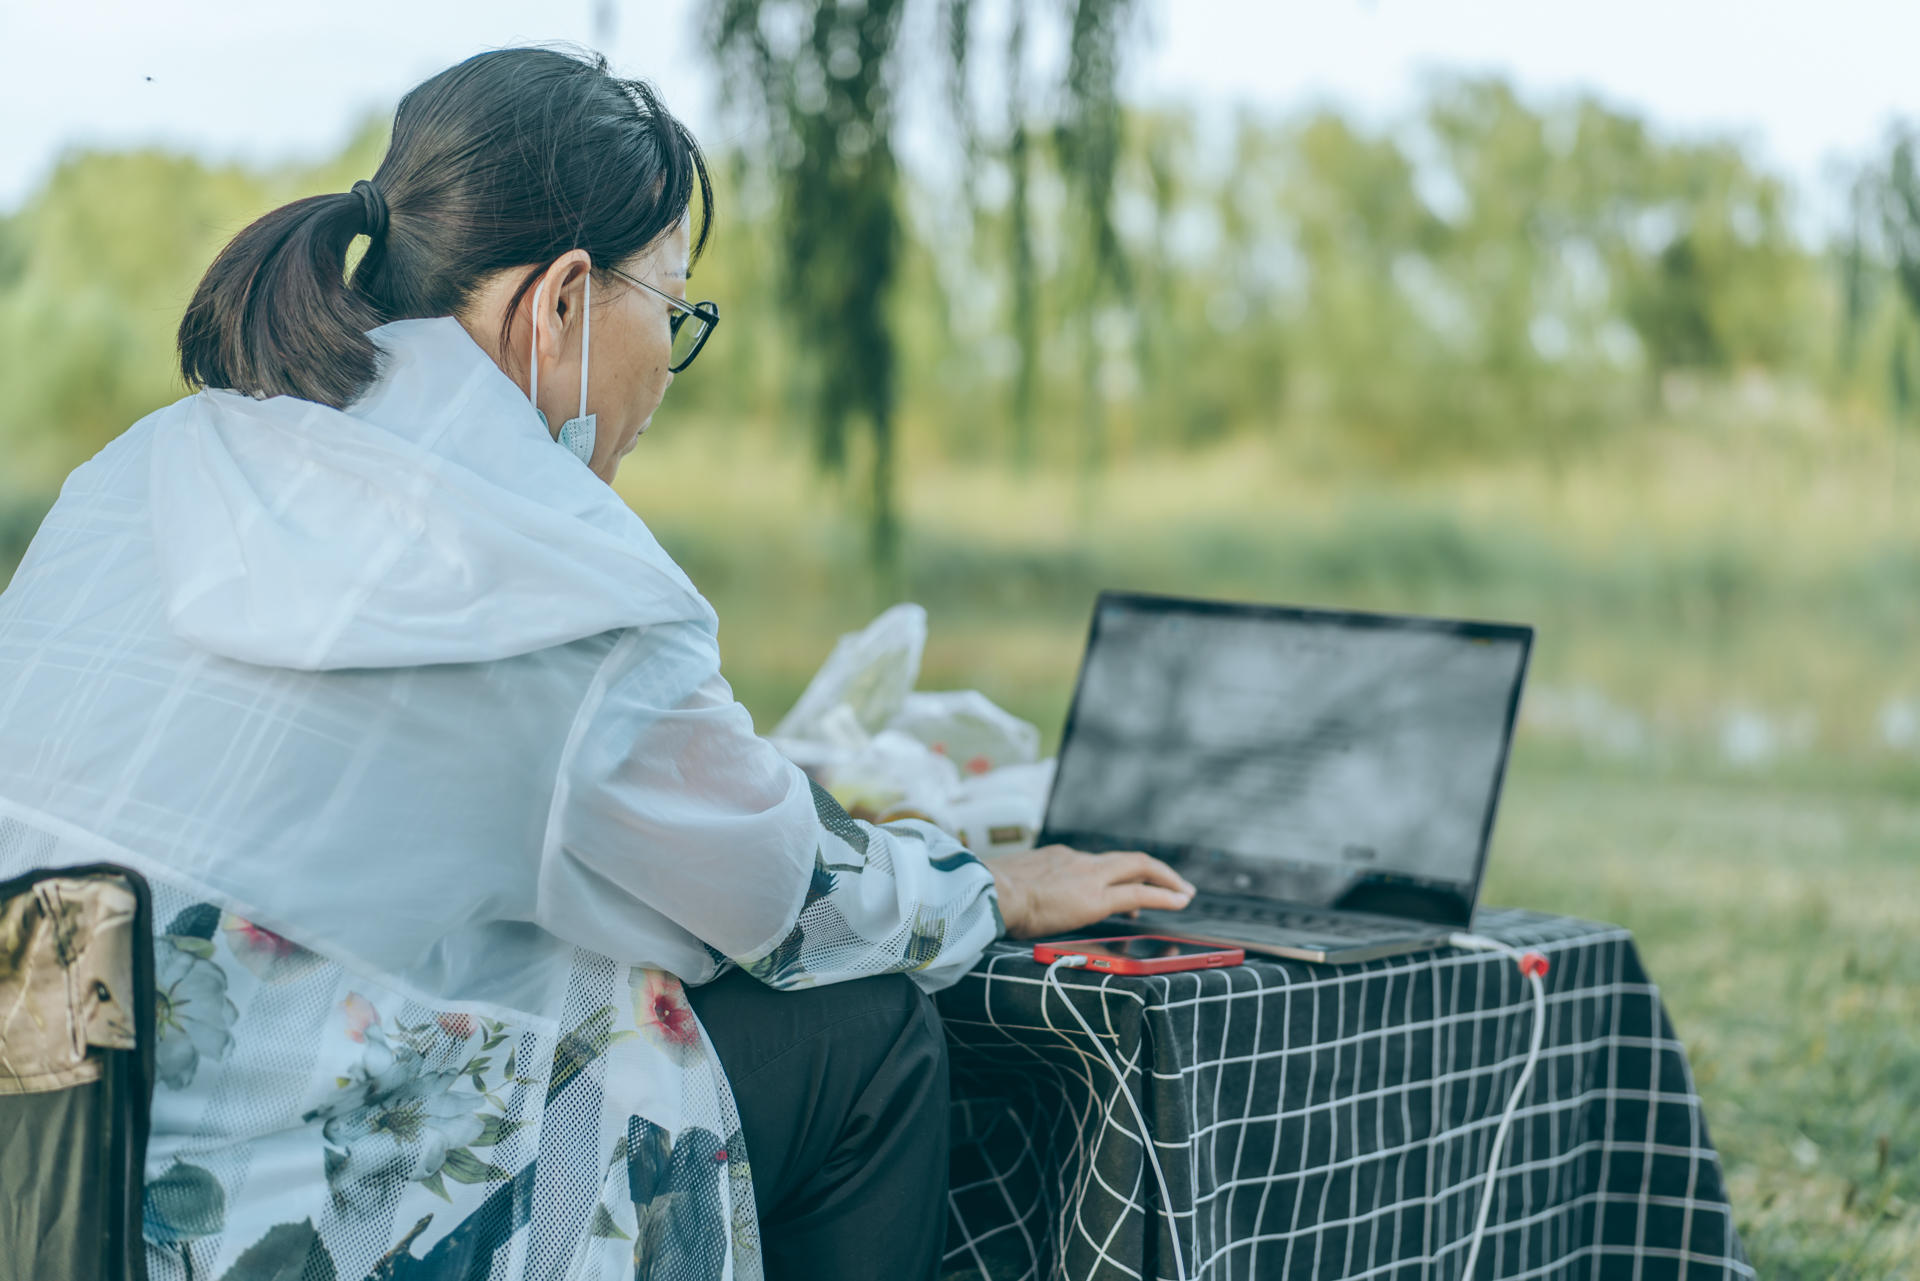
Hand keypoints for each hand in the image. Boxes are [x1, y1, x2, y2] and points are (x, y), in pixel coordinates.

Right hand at [984, 845, 1195, 939]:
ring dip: (1166, 880)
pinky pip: (1139, 892)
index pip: (1098, 864)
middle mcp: (1077, 860)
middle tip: (1176, 884)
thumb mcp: (1010, 884)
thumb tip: (1018, 902)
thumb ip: (1025, 888)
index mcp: (1056, 857)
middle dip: (1155, 871)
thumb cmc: (989, 895)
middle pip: (1126, 860)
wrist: (988, 893)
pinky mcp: (1096, 896)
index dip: (1119, 873)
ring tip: (1184, 894)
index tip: (1129, 886)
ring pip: (1140, 869)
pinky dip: (1164, 895)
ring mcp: (1089, 875)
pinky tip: (1180, 902)